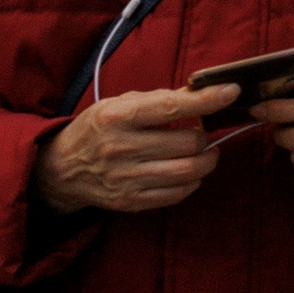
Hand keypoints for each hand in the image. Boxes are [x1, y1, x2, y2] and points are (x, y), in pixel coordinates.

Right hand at [37, 82, 234, 214]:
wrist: (62, 169)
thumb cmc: (98, 129)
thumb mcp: (119, 104)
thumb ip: (159, 99)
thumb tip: (200, 93)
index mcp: (118, 116)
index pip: (171, 107)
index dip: (206, 100)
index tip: (231, 91)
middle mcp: (121, 148)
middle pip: (187, 143)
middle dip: (205, 136)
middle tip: (205, 131)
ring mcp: (126, 178)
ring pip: (187, 172)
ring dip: (206, 160)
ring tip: (206, 152)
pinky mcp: (130, 201)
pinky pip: (176, 194)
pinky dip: (192, 182)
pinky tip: (190, 172)